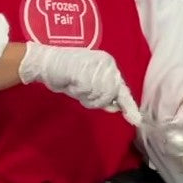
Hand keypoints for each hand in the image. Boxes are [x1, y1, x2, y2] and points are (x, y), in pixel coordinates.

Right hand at [18, 43, 141, 125]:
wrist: (46, 62)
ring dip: (87, 98)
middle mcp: (107, 65)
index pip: (122, 89)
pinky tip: (72, 83)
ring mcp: (98, 69)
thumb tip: (116, 107)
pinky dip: (80, 94)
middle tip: (80, 90)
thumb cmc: (66, 72)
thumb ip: (103, 93)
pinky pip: (89, 96)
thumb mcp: (89, 83)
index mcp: (109, 64)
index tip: (136, 120)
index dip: (128, 106)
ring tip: (75, 84)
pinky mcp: (87, 74)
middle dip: (96, 100)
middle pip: (110, 96)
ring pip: (101, 99)